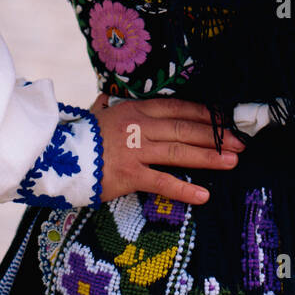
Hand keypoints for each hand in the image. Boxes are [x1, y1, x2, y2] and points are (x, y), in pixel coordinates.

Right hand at [89, 94, 243, 205]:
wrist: (53, 156)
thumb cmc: (79, 135)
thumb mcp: (99, 113)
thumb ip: (110, 107)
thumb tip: (106, 99)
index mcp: (136, 108)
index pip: (179, 108)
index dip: (205, 114)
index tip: (226, 120)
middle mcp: (140, 126)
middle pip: (185, 129)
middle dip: (215, 136)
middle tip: (240, 143)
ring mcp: (135, 150)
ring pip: (179, 152)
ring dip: (209, 157)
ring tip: (232, 162)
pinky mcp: (129, 175)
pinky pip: (162, 182)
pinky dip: (184, 189)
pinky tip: (204, 195)